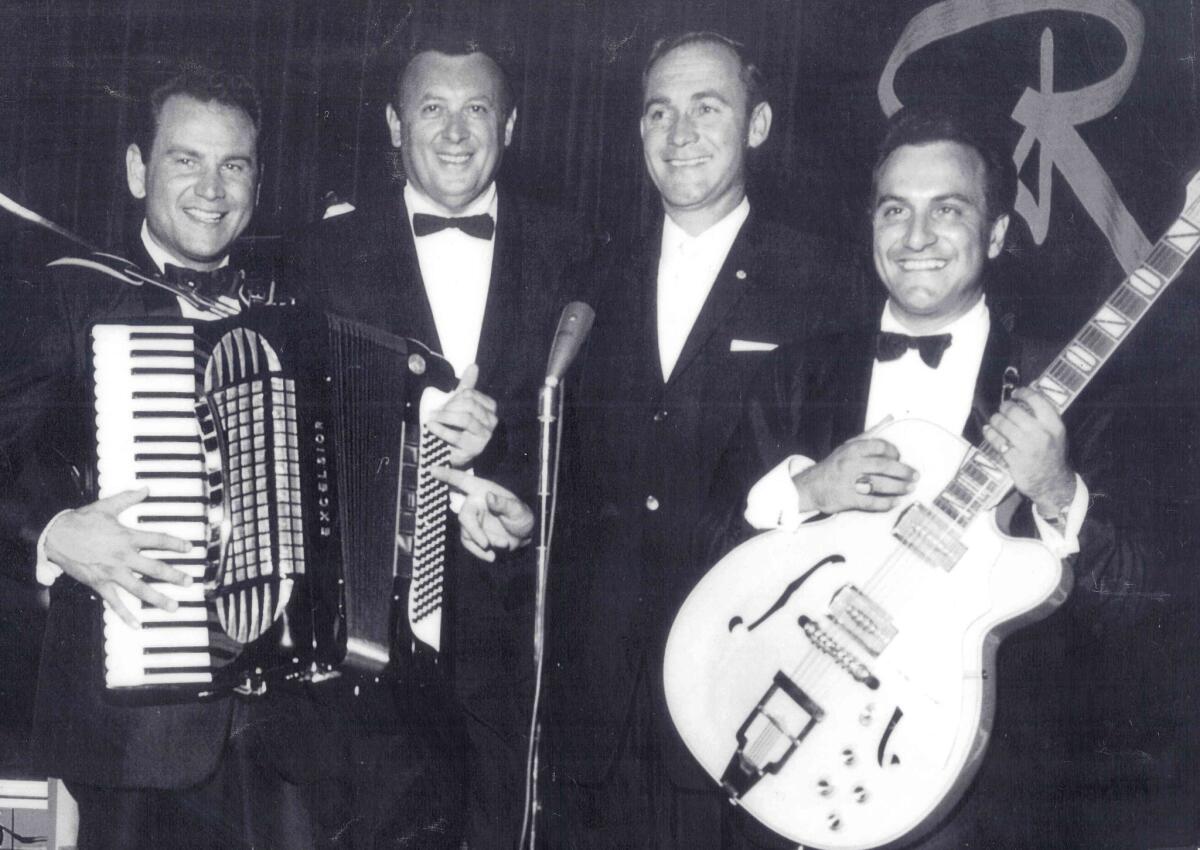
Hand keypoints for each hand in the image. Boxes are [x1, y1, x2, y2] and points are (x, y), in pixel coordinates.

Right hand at [44, 488, 192, 625]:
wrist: (55, 535)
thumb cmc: (81, 521)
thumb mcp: (106, 506)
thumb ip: (128, 498)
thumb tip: (146, 488)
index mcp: (127, 537)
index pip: (158, 540)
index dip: (176, 544)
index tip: (190, 548)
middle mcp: (123, 556)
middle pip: (154, 568)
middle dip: (174, 576)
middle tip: (189, 582)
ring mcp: (111, 572)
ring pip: (139, 588)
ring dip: (157, 598)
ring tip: (173, 606)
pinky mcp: (98, 583)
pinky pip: (114, 602)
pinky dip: (124, 614)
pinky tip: (136, 624)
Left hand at [426, 364, 499, 467]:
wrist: (459, 453)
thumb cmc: (460, 427)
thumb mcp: (463, 406)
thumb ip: (468, 386)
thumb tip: (474, 366)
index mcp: (490, 408)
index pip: (471, 395)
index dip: (454, 397)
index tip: (444, 404)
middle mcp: (492, 422)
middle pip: (469, 405)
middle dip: (449, 407)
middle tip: (435, 412)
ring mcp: (485, 436)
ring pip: (465, 419)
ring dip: (444, 417)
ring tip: (431, 418)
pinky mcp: (474, 450)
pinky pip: (456, 436)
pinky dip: (441, 430)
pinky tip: (431, 426)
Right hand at [431, 466, 533, 561]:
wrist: (524, 537)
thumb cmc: (521, 517)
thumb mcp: (518, 510)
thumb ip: (504, 504)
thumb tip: (489, 496)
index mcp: (483, 491)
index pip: (463, 481)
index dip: (447, 475)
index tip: (432, 470)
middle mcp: (474, 503)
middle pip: (464, 516)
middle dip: (475, 532)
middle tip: (487, 544)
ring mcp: (472, 520)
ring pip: (466, 532)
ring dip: (483, 542)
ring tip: (503, 545)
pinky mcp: (472, 534)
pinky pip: (468, 543)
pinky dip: (479, 552)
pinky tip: (491, 556)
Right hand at [793, 437, 917, 513]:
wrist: (810, 486)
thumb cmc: (833, 466)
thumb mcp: (847, 447)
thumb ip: (868, 435)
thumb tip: (888, 419)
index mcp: (852, 449)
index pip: (879, 446)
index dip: (894, 452)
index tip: (900, 458)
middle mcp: (851, 464)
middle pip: (883, 466)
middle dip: (903, 471)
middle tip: (915, 476)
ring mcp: (849, 482)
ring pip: (880, 484)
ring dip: (898, 487)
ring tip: (909, 489)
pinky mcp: (848, 499)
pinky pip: (871, 502)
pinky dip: (885, 503)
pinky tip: (895, 502)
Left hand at [984, 387, 1076, 517]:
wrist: (1053, 484)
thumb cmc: (1052, 455)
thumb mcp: (1055, 434)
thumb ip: (1044, 414)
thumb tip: (1031, 388)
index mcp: (1055, 426)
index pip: (1037, 401)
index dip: (1023, 393)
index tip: (1015, 393)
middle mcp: (1042, 435)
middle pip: (1016, 412)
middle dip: (1005, 408)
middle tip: (1002, 409)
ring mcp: (1028, 448)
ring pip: (1004, 425)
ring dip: (995, 420)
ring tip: (995, 420)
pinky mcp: (1015, 459)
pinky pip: (997, 441)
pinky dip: (990, 434)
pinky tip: (989, 431)